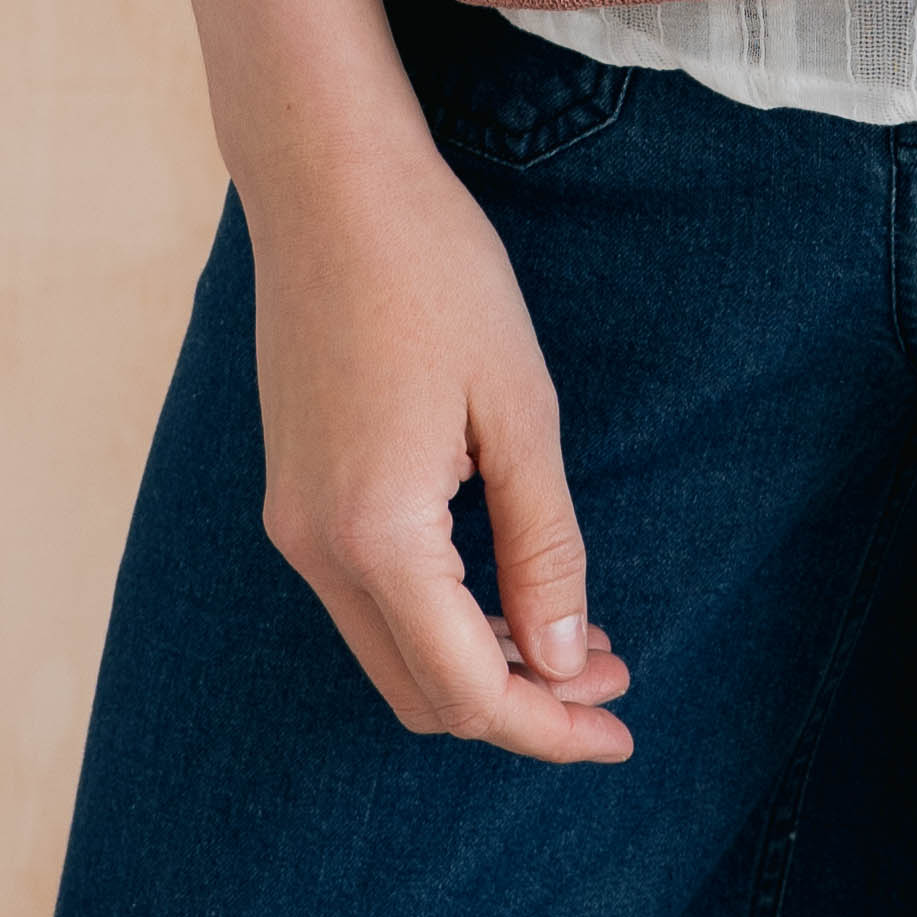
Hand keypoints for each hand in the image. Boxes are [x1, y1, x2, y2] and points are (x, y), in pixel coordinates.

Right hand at [146, 0, 632, 756]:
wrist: (330, 183)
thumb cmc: (437, 275)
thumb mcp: (519, 411)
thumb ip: (542, 548)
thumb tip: (559, 664)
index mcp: (375, 535)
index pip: (468, 691)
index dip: (549, 729)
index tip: (621, 734)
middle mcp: (316, 548)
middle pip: (422, 693)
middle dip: (520, 706)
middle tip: (612, 676)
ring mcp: (294, 523)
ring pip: (391, 652)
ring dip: (480, 663)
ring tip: (575, 636)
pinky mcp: (295, 492)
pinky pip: (369, 598)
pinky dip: (439, 617)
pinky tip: (504, 585)